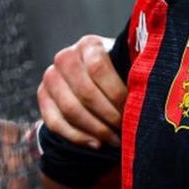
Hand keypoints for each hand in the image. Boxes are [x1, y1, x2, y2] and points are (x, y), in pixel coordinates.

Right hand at [37, 34, 125, 148]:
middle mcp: (65, 57)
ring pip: (70, 110)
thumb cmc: (116, 71)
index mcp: (89, 44)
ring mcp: (50, 77)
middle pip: (85, 92)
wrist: (90, 76)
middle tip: (125, 129)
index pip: (99, 69)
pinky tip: (96, 144)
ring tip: (115, 140)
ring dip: (95, 129)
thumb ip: (133, 72)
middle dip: (108, 115)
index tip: (132, 109)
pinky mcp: (42, 96)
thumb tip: (146, 95)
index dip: (116, 93)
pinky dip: (77, 137)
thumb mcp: (124, 63)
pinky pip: (55, 123)